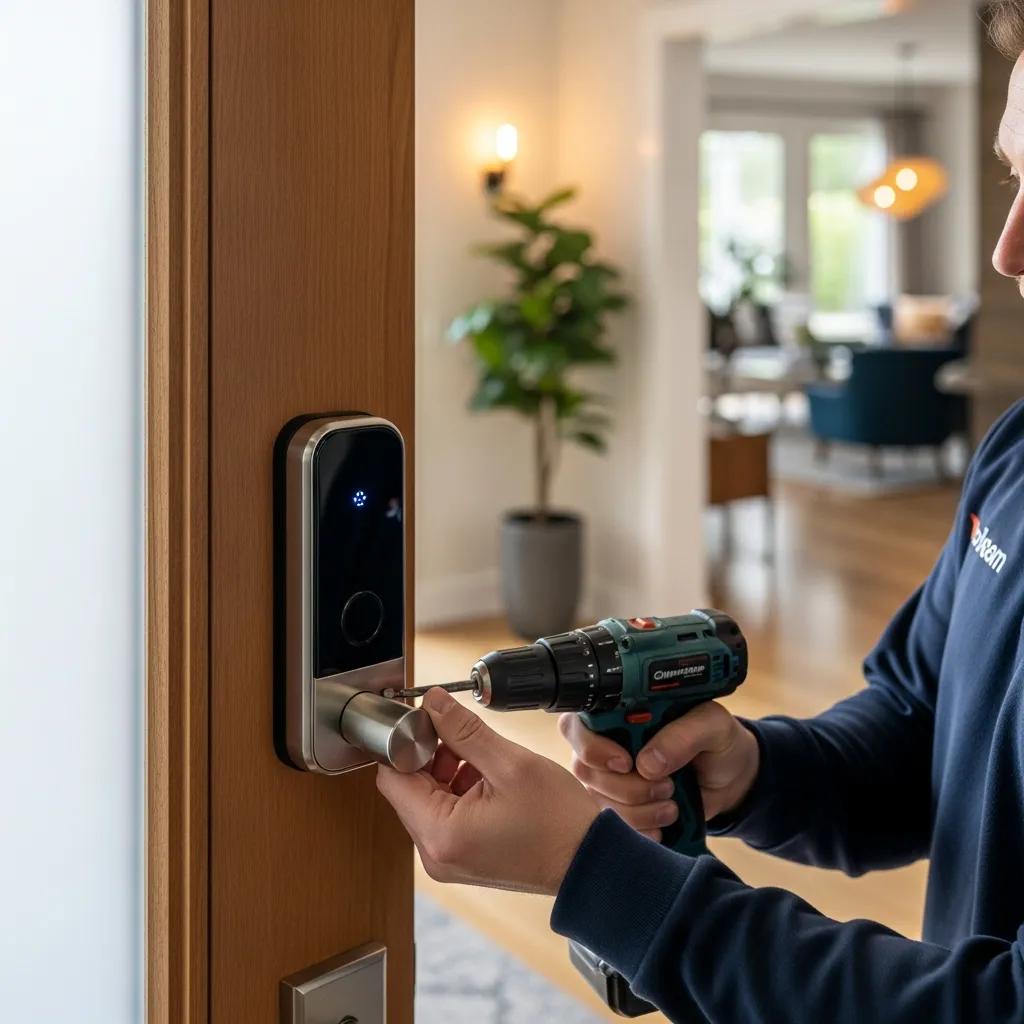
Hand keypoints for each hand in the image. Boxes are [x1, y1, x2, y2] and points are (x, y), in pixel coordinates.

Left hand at [376, 688, 599, 896]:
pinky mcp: (461, 857)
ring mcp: (447, 858)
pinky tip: (487, 778)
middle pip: (407, 789)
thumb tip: (433, 702)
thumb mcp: (510, 763)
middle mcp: (435, 853)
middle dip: (429, 755)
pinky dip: (458, 790)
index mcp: (440, 833)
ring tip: (482, 759)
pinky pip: (444, 814)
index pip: (391, 778)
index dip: (404, 743)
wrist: (589, 863)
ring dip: (447, 770)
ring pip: (426, 799)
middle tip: (460, 735)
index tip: (426, 722)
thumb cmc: (558, 823)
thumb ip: (464, 730)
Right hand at [559, 702, 759, 841]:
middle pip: (585, 770)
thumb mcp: (712, 725)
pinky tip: (662, 826)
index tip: (627, 762)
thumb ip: (683, 735)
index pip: (577, 726)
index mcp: (618, 715)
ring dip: (639, 810)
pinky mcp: (620, 810)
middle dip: (627, 786)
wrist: (731, 779)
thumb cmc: (717, 741)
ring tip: (672, 804)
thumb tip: (648, 763)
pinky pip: (613, 827)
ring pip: (599, 802)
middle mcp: (605, 746)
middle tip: (666, 785)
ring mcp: (608, 781)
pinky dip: (640, 830)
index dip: (594, 748)